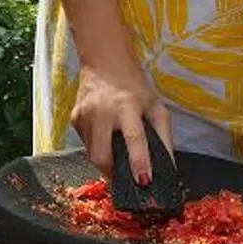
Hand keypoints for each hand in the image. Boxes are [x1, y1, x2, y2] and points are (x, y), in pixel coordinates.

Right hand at [66, 56, 171, 184]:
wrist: (104, 62)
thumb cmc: (133, 86)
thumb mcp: (155, 106)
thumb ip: (164, 136)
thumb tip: (167, 166)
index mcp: (127, 106)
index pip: (134, 139)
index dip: (139, 162)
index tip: (144, 181)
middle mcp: (102, 112)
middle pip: (102, 156)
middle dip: (113, 173)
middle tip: (125, 177)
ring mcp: (84, 116)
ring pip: (92, 155)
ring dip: (106, 160)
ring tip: (116, 148)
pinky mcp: (74, 119)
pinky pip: (86, 145)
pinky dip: (98, 147)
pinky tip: (105, 135)